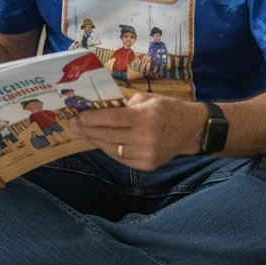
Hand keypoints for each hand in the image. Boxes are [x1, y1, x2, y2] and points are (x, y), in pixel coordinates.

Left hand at [70, 93, 205, 170]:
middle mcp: (146, 138)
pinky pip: (122, 159)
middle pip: (109, 136)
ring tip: (84, 133)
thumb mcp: (146, 99)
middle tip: (74, 125)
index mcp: (145, 117)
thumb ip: (124, 105)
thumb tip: (99, 108)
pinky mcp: (148, 165)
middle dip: (88, 130)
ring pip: (113, 150)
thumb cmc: (166, 108)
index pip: (111, 119)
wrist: (191, 130)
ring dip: (96, 141)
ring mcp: (147, 154)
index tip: (77, 116)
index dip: (91, 118)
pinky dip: (109, 150)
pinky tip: (100, 142)